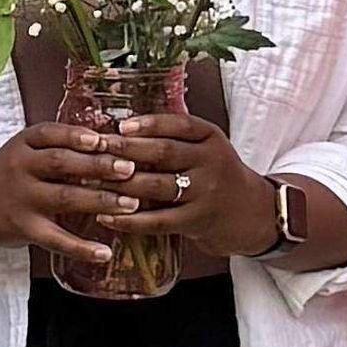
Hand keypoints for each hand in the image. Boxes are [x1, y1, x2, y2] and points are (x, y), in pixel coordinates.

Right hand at [0, 121, 140, 268]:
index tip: (104, 139)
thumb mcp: (24, 150)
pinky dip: (81, 247)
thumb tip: (109, 141)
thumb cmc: (6, 173)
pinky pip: (55, 239)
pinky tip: (104, 253)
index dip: (77, 136)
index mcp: (23, 145)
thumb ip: (58, 145)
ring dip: (100, 200)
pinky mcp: (23, 228)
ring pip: (64, 198)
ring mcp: (22, 199)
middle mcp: (21, 168)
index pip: (51, 134)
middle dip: (98, 166)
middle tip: (130, 169)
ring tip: (130, 204)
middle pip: (62, 163)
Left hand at [102, 108, 277, 255]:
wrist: (255, 214)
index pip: (179, 125)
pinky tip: (105, 217)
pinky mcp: (197, 221)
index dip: (148, 125)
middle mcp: (211, 162)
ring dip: (121, 184)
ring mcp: (206, 193)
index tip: (121, 125)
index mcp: (211, 138)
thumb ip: (175, 138)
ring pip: (158, 186)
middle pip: (164, 152)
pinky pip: (158, 220)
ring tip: (91, 181)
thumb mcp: (206, 149)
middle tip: (95, 149)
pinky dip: (129, 219)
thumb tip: (120, 129)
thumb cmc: (217, 176)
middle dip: (126, 150)